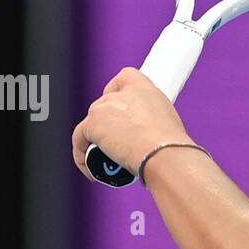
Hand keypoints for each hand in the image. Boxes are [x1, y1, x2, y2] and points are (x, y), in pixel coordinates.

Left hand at [71, 67, 190, 180]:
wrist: (162, 152)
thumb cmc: (170, 142)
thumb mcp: (169, 120)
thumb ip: (154, 118)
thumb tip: (150, 133)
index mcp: (141, 86)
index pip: (122, 79)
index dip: (119, 94)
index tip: (123, 111)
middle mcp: (118, 93)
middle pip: (104, 106)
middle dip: (109, 124)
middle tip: (121, 143)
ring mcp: (102, 109)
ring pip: (92, 124)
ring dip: (97, 140)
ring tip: (110, 159)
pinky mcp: (92, 126)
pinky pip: (79, 141)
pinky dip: (82, 155)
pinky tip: (92, 169)